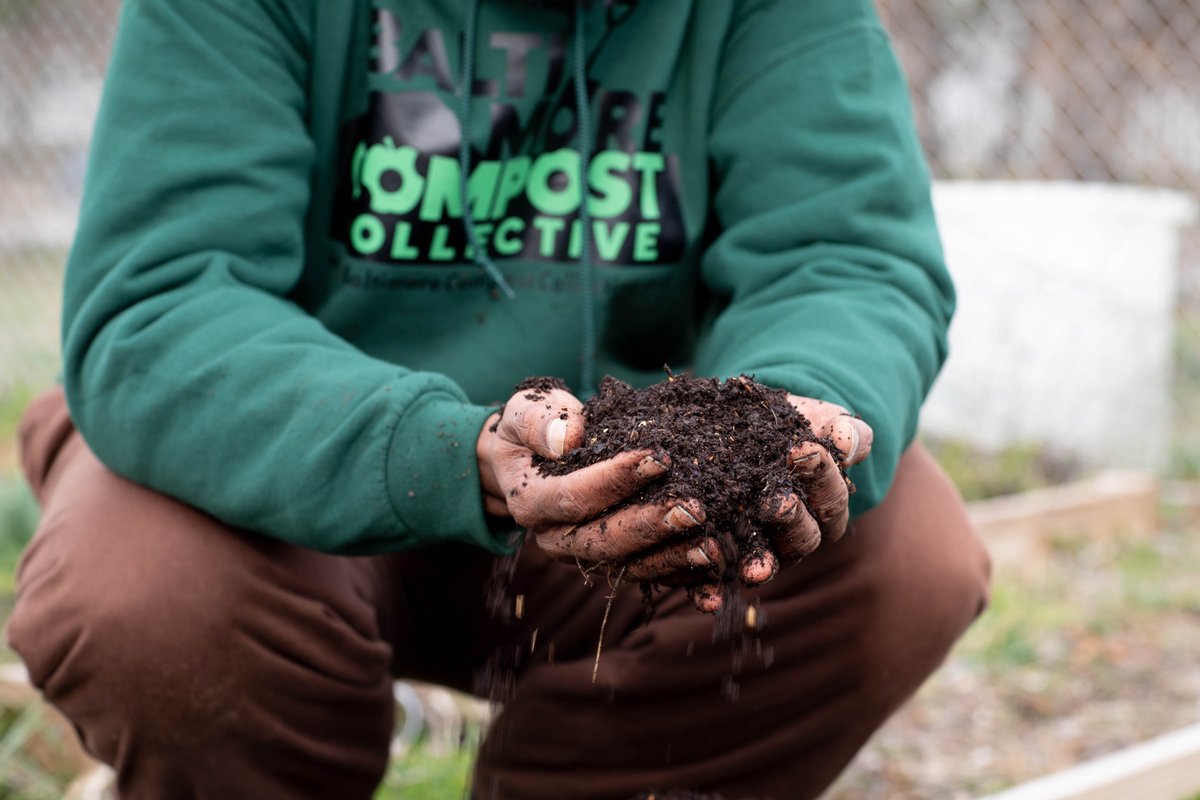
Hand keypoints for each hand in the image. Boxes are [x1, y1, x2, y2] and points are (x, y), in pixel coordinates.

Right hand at [476, 385, 705, 569]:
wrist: (532, 460)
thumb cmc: (533, 429)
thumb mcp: (524, 411)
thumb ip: (538, 421)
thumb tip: (567, 440)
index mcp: (532, 503)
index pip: (574, 497)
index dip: (616, 480)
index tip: (659, 459)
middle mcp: (556, 539)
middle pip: (604, 541)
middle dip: (651, 526)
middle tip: (693, 510)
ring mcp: (584, 556)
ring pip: (630, 566)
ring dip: (672, 558)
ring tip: (712, 548)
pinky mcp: (612, 562)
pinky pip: (648, 575)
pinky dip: (682, 576)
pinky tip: (714, 572)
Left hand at [627, 393, 872, 613]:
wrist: (740, 428)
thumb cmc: (789, 425)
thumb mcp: (817, 420)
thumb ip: (842, 430)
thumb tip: (851, 442)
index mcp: (824, 507)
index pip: (831, 498)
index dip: (822, 475)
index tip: (803, 449)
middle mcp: (795, 535)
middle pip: (804, 537)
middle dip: (792, 519)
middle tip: (778, 501)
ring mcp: (760, 550)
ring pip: (766, 563)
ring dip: (761, 565)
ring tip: (753, 568)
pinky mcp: (721, 558)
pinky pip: (720, 579)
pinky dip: (714, 589)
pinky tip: (706, 594)